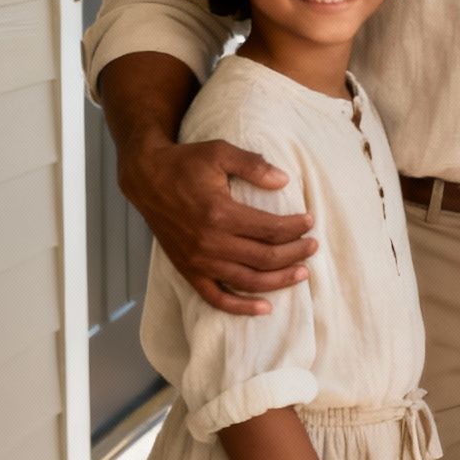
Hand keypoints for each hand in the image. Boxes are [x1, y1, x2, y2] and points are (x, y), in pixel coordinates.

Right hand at [119, 136, 315, 314]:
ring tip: (302, 273)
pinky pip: (216, 298)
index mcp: (220, 214)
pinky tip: (265, 308)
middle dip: (295, 253)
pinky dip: (241, 307)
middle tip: (313, 246)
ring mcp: (198, 261)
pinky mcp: (188, 271)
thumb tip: (284, 180)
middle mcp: (209, 243)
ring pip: (248, 281)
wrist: (147, 178)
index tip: (310, 221)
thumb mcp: (220, 152)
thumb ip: (253, 165)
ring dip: (279, 281)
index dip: (295, 228)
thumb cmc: (185, 163)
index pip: (270, 229)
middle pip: (264, 258)